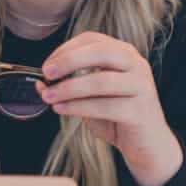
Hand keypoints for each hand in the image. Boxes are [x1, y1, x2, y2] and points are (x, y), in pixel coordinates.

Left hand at [36, 32, 182, 185]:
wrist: (148, 145)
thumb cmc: (117, 116)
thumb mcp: (90, 97)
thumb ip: (68, 87)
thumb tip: (38, 83)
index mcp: (124, 53)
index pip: (93, 39)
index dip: (67, 49)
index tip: (47, 64)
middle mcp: (136, 64)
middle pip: (101, 51)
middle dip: (70, 60)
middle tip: (47, 72)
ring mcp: (141, 86)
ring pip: (102, 80)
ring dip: (69, 88)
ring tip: (48, 96)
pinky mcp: (140, 111)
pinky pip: (105, 106)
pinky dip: (78, 107)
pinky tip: (61, 109)